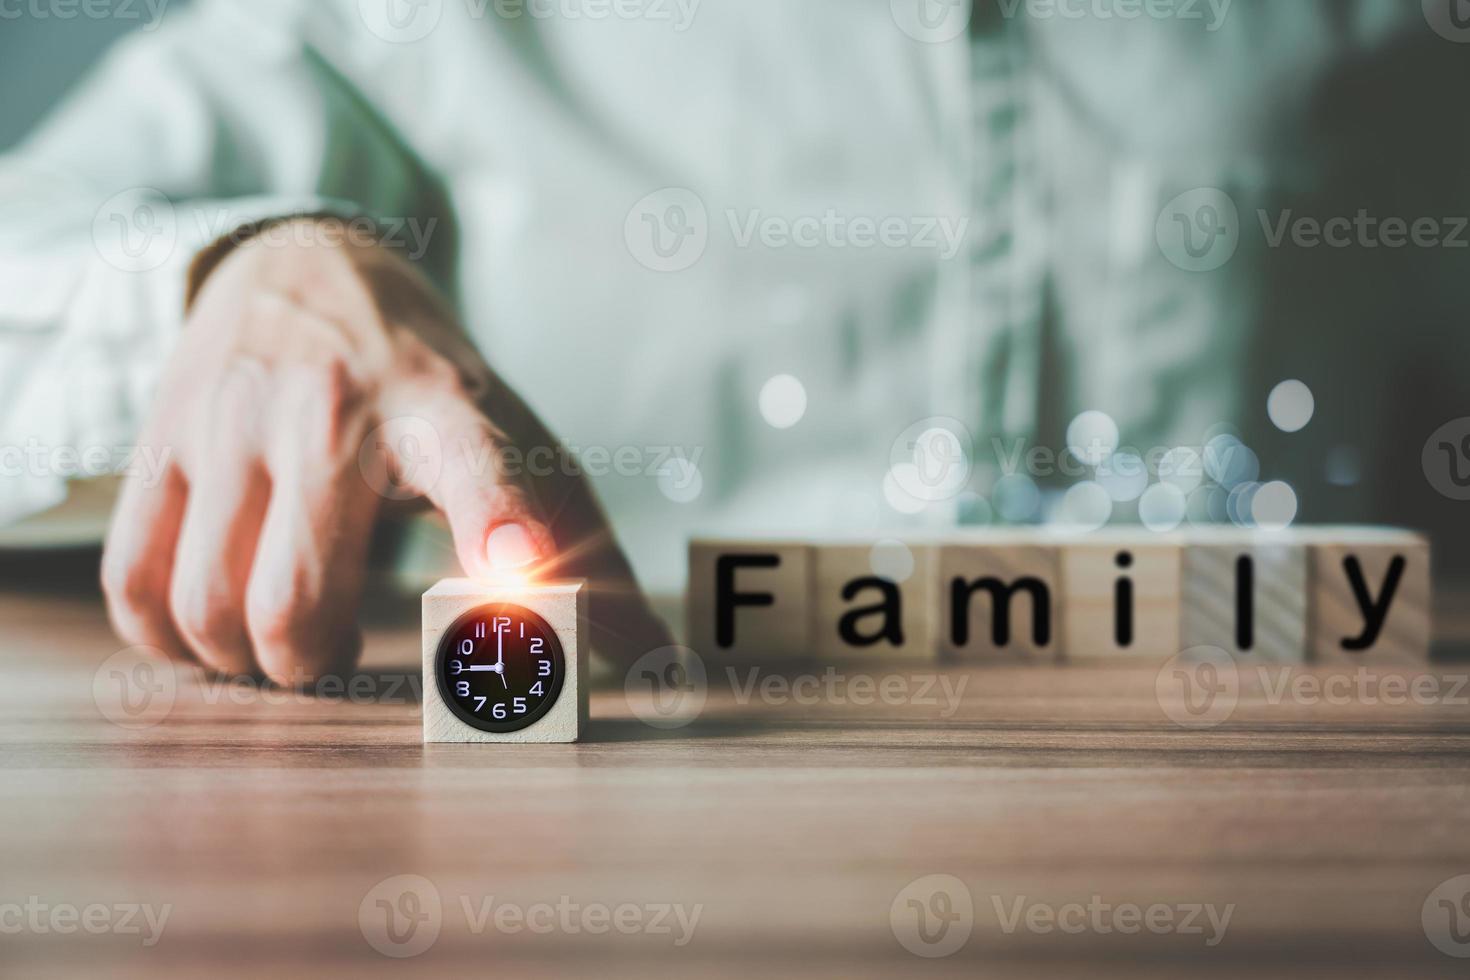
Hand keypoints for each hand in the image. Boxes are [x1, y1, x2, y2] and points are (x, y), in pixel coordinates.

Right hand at [101, 218, 668, 683]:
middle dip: (312, 664)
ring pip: (210, 608)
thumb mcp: (518, 443)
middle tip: (338, 651)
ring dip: (246, 662)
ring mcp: (233, 420)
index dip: (497, 524)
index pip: (478, 467)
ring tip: (286, 637)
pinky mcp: (160, 439)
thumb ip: (586, 554)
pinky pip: (135, 585)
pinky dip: (171, 638)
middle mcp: (332, 410)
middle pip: (295, 600)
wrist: (302, 267)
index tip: (517, 571)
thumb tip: (659, 667)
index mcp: (445, 411)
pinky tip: (213, 626)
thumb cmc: (432, 386)